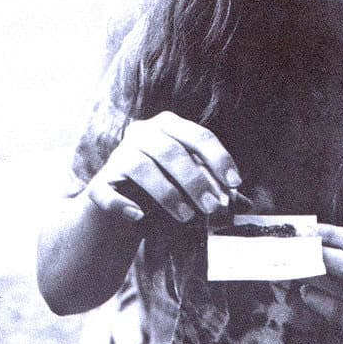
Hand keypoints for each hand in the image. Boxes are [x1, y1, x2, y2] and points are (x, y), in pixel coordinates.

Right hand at [86, 111, 241, 223]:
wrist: (118, 211)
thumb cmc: (163, 192)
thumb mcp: (190, 185)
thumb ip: (214, 189)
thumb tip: (243, 204)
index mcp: (168, 127)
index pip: (198, 136)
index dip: (219, 158)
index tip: (235, 184)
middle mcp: (141, 134)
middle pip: (170, 151)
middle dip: (195, 180)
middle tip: (213, 207)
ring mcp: (117, 158)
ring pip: (141, 167)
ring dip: (167, 193)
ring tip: (185, 216)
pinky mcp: (99, 184)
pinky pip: (108, 192)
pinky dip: (123, 204)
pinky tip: (139, 216)